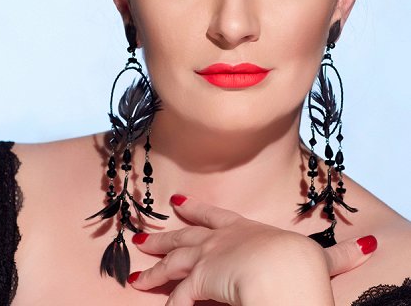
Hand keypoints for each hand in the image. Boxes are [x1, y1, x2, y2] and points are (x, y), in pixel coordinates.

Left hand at [127, 194, 376, 305]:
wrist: (283, 273)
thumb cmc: (300, 264)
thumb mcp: (316, 258)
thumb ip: (333, 255)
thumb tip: (365, 248)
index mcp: (245, 230)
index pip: (216, 217)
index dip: (196, 211)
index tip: (177, 204)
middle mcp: (220, 241)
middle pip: (182, 238)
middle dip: (161, 239)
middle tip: (140, 239)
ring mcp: (205, 259)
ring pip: (171, 266)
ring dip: (154, 274)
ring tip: (136, 281)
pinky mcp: (197, 282)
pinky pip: (178, 298)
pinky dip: (170, 305)